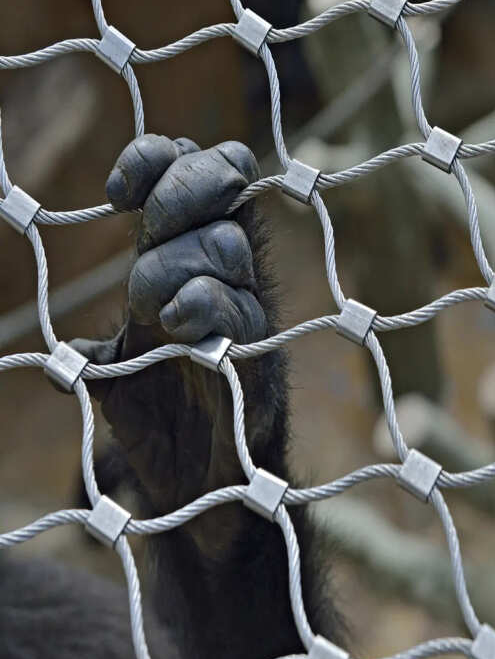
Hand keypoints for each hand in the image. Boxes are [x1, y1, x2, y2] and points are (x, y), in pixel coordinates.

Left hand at [73, 135, 286, 543]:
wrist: (197, 497)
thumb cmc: (161, 425)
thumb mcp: (121, 368)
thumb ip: (108, 341)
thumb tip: (69, 349)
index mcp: (194, 271)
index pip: (201, 176)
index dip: (163, 161)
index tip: (116, 190)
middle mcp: (230, 284)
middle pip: (225, 193)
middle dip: (178, 199)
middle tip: (143, 237)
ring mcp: (249, 321)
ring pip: (230, 249)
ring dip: (176, 264)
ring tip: (151, 310)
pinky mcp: (260, 365)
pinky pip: (242, 314)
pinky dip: (208, 305)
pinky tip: (178, 322)